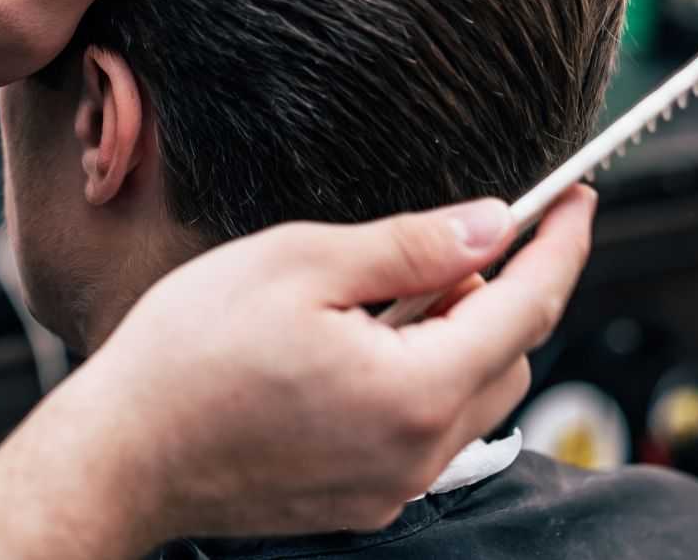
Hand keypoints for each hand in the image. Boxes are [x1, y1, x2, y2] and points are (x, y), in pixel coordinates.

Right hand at [78, 185, 595, 546]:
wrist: (121, 452)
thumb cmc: (190, 352)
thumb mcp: (300, 264)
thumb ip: (409, 246)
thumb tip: (489, 225)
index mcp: (411, 391)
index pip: (527, 305)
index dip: (560, 244)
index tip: (576, 201)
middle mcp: (415, 452)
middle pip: (508, 354)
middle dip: (504, 287)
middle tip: (458, 236)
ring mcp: (389, 483)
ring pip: (471, 392)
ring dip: (460, 330)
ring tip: (397, 285)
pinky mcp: (361, 495)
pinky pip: (427, 425)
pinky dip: (425, 370)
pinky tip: (366, 337)